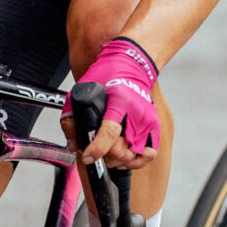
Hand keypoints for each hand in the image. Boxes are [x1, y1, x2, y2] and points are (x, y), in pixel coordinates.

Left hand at [62, 39, 159, 170]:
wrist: (132, 65)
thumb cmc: (107, 75)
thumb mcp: (80, 91)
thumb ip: (71, 118)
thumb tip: (74, 145)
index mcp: (119, 100)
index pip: (109, 132)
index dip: (97, 149)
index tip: (88, 156)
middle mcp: (136, 112)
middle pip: (121, 149)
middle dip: (104, 156)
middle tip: (94, 152)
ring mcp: (147, 120)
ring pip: (133, 156)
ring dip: (117, 160)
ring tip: (107, 153)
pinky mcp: (154, 126)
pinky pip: (149, 154)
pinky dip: (136, 161)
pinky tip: (124, 157)